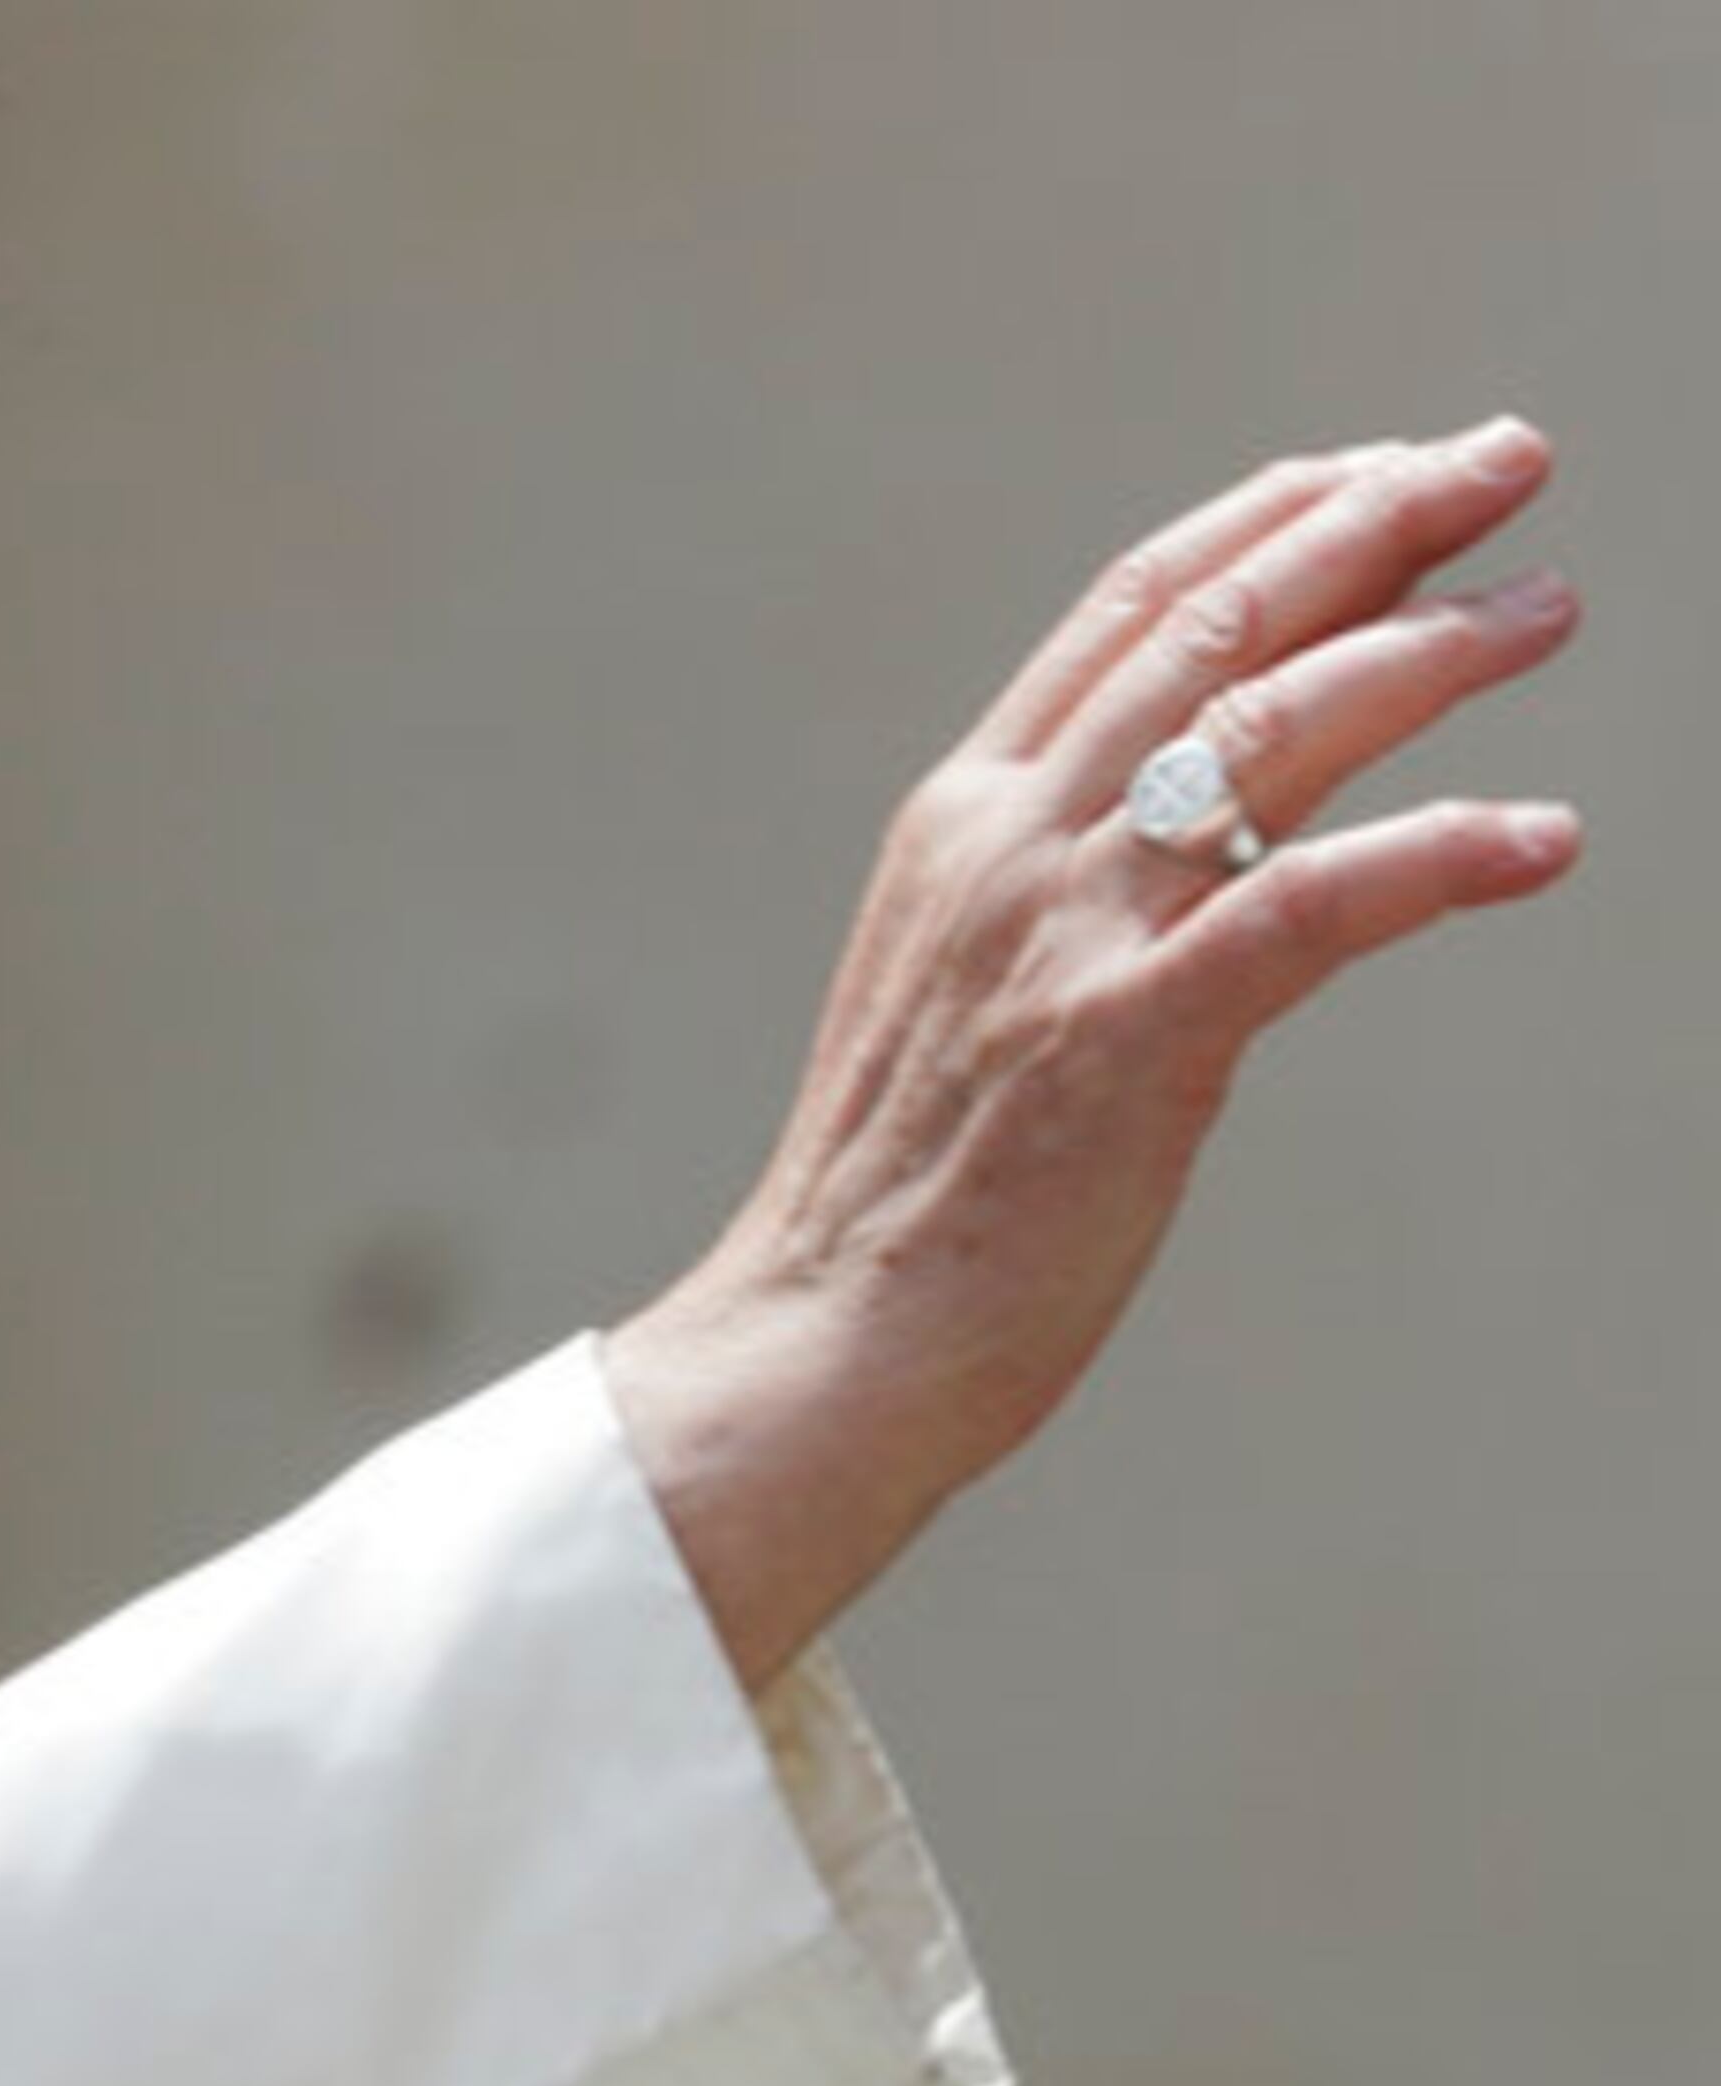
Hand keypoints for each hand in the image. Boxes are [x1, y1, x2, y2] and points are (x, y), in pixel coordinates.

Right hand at [604, 418, 1584, 1687]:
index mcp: (962, 820)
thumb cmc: (909, 1195)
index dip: (1268, 521)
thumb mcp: (964, 989)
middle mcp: (1010, 843)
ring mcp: (1066, 934)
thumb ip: (1060, 892)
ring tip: (1546, 609)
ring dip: (1430, 652)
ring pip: (1271, 730)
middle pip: (1214, 629)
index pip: (1130, 614)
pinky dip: (1438, 855)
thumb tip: (1200, 845)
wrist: (826, 1336)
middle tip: (1505, 462)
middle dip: (1373, 523)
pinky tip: (1540, 837)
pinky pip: (1311, 908)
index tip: (1379, 469)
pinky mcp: (1130, 1038)